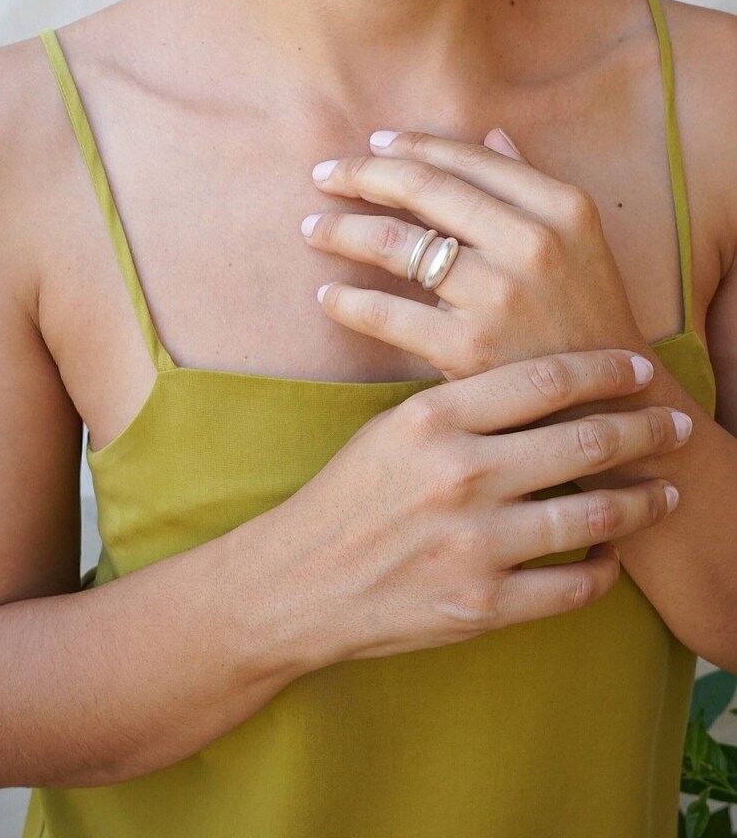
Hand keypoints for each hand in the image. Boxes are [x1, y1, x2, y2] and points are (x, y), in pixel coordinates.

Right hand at [234, 350, 691, 666]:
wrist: (298, 582)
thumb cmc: (344, 498)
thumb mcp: (390, 429)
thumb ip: (461, 407)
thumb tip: (543, 389)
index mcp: (433, 419)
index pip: (544, 379)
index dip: (604, 369)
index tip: (637, 367)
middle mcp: (460, 476)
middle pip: (584, 439)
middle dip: (644, 429)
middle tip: (675, 425)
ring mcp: (475, 545)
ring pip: (594, 514)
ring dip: (643, 502)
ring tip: (666, 492)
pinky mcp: (482, 605)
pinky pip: (573, 586)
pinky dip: (604, 569)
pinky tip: (610, 555)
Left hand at [301, 129, 644, 379]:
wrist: (610, 405)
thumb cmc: (586, 317)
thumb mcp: (580, 240)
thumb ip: (532, 183)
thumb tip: (490, 133)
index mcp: (559, 206)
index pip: (463, 157)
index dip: (408, 146)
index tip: (371, 144)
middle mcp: (531, 242)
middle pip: (421, 188)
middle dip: (359, 174)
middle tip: (322, 175)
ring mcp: (499, 296)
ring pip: (395, 243)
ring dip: (341, 229)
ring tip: (313, 228)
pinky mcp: (468, 349)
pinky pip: (388, 315)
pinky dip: (347, 301)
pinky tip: (326, 294)